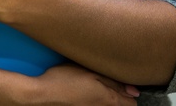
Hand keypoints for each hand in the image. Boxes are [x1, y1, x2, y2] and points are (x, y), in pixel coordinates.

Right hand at [23, 63, 139, 104]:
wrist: (42, 94)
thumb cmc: (64, 81)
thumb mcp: (91, 73)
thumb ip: (113, 82)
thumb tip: (133, 91)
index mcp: (109, 100)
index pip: (131, 103)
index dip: (128, 91)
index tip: (121, 83)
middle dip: (118, 96)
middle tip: (107, 83)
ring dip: (105, 99)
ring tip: (94, 88)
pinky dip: (94, 102)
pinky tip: (84, 94)